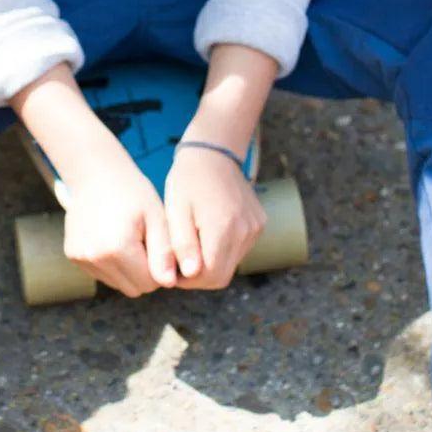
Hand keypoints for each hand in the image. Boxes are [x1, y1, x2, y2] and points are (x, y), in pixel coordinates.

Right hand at [62, 152, 177, 297]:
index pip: (151, 283)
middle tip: (144, 241)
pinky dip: (111, 263)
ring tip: (127, 237)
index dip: (160, 266)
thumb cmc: (132, 192)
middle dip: (144, 272)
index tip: (158, 243)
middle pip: (134, 289)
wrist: (95, 172)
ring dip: (127, 269)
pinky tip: (111, 238)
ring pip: (117, 284)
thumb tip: (169, 283)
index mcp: (118, 247)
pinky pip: (102, 274)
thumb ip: (164, 252)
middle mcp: (95, 256)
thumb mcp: (156, 216)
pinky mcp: (72, 255)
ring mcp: (81, 257)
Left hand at [164, 145, 266, 289]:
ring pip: (231, 264)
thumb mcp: (176, 209)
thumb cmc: (188, 179)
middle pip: (222, 275)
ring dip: (212, 262)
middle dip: (199, 275)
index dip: (188, 280)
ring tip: (193, 242)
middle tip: (180, 260)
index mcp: (223, 227)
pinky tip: (209, 232)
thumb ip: (182, 243)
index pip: (209, 276)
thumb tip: (191, 274)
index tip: (172, 268)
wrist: (213, 151)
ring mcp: (255, 227)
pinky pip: (240, 249)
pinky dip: (224, 249)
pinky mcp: (259, 223)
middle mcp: (245, 230)